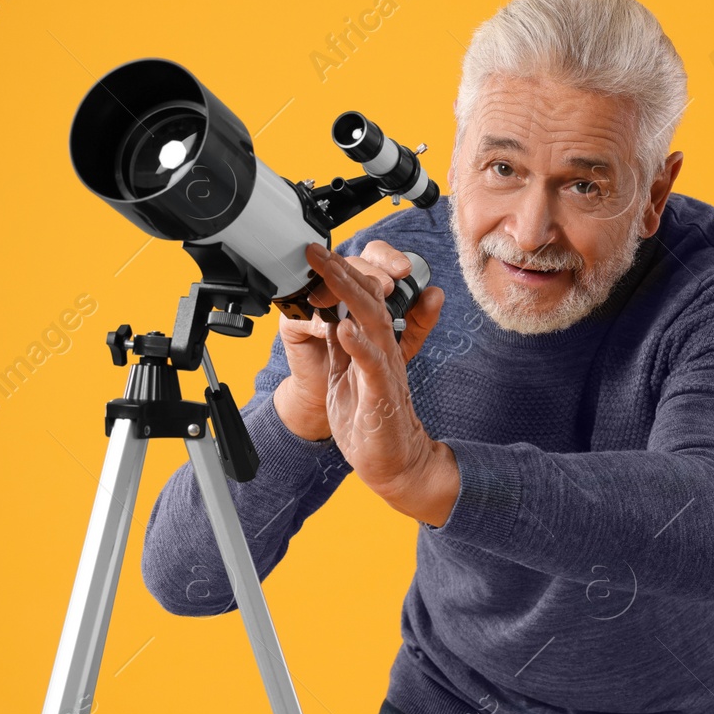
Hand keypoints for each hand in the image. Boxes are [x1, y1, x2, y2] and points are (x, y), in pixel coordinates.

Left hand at [274, 240, 437, 441]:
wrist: (396, 463)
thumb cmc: (372, 421)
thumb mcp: (347, 375)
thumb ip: (342, 346)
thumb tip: (331, 317)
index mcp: (373, 345)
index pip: (359, 300)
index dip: (339, 275)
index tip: (316, 254)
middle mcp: (382, 350)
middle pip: (367, 300)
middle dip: (341, 272)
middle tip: (317, 250)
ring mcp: (384, 370)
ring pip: (372, 321)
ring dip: (350, 294)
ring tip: (331, 272)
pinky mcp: (382, 394)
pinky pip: (374, 364)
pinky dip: (359, 344)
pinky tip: (345, 328)